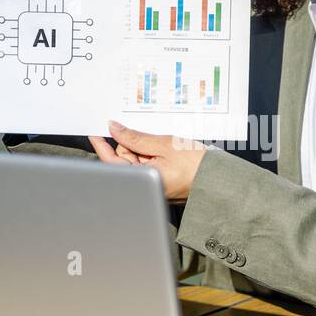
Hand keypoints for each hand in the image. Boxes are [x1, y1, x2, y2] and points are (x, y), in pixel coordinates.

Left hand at [88, 122, 207, 201]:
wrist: (219, 179)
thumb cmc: (197, 165)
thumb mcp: (164, 144)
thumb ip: (136, 137)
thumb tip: (115, 129)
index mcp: (143, 180)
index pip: (111, 162)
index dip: (102, 145)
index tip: (96, 132)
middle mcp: (145, 186)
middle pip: (124, 159)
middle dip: (132, 145)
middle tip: (151, 137)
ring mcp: (152, 184)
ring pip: (137, 160)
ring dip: (145, 149)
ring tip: (165, 146)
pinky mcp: (160, 182)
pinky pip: (148, 165)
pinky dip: (153, 155)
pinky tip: (166, 151)